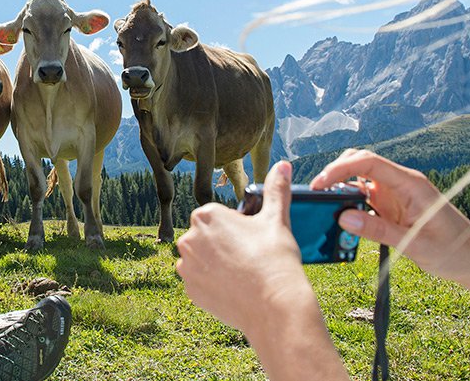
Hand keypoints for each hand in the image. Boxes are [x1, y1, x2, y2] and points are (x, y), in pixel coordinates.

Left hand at [176, 161, 313, 334]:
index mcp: (207, 215)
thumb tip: (283, 165)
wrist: (274, 305)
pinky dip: (212, 284)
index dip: (235, 227)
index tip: (250, 239)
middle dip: (222, 244)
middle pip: (206, 237)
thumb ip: (276, 189)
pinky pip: (198, 282)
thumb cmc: (275, 258)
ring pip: (200, 259)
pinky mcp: (189, 290)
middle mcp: (189, 238)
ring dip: (214, 263)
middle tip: (248, 257)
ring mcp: (186, 266)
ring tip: (241, 273)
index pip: (217, 216)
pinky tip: (233, 288)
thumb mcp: (277, 219)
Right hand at [311, 149, 469, 282]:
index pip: (369, 163)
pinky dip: (348, 202)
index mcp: (411, 184)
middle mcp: (402, 183)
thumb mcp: (414, 244)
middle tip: (317, 193)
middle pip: (360, 162)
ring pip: (360, 178)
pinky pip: (364, 197)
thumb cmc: (453, 250)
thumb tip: (343, 218)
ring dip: (340, 186)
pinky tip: (340, 216)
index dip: (340, 168)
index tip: (320, 183)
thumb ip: (378, 230)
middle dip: (336, 171)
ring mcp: (396, 194)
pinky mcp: (392, 206)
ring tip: (323, 204)